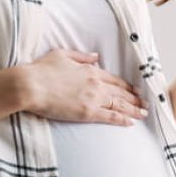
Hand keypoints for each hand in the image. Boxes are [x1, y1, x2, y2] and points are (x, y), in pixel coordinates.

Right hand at [19, 49, 147, 125]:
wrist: (30, 85)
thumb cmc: (41, 69)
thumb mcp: (62, 54)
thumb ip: (82, 56)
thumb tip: (96, 57)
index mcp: (91, 71)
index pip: (114, 80)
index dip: (127, 86)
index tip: (135, 90)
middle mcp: (96, 84)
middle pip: (121, 93)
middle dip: (135, 99)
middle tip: (145, 104)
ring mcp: (93, 99)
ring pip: (120, 105)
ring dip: (134, 110)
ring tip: (144, 114)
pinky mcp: (87, 113)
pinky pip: (110, 117)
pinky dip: (122, 119)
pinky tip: (131, 122)